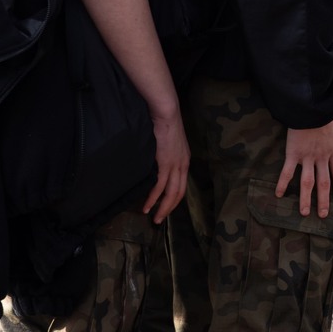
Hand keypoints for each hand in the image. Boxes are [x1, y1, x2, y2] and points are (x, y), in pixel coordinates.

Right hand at [143, 105, 189, 223]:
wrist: (165, 112)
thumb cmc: (163, 122)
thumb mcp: (167, 141)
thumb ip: (163, 153)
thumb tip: (154, 161)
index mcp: (184, 160)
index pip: (181, 184)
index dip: (174, 198)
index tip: (165, 206)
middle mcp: (183, 165)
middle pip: (179, 193)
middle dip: (169, 208)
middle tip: (160, 219)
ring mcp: (175, 166)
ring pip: (171, 194)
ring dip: (162, 208)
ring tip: (154, 218)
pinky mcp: (166, 164)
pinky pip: (160, 187)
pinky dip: (153, 199)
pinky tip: (148, 207)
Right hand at [277, 112, 332, 218]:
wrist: (313, 104)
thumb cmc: (327, 109)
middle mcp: (321, 157)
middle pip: (324, 184)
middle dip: (323, 201)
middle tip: (322, 215)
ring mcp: (307, 157)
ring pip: (307, 183)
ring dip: (305, 199)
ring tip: (304, 213)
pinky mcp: (293, 153)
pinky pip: (287, 172)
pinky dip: (282, 183)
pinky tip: (278, 195)